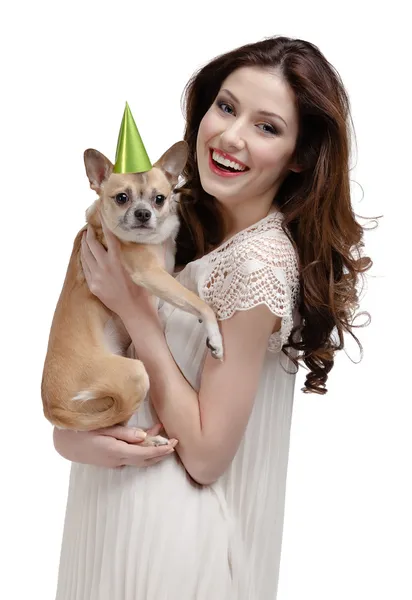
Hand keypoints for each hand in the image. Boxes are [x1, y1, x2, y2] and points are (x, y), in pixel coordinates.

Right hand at [53, 423, 177, 467]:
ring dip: (153, 450)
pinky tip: (146, 435)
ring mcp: (114, 461)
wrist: (64, 443)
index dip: (160, 450)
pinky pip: (132, 455)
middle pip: (145, 459)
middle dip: (161, 452)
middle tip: (176, 442)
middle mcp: (117, 459)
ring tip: (165, 437)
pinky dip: (142, 448)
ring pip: (139, 458)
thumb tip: (143, 436)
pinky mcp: (112, 458)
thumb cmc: (81, 431)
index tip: (172, 445)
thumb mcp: (101, 428)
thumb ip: (123, 433)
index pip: (144, 453)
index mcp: (115, 451)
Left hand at [80, 215, 150, 318]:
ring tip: (85, 237)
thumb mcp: (148, 268)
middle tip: (90, 226)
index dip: (104, 223)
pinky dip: (84, 258)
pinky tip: (85, 255)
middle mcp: (104, 265)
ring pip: (85, 255)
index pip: (108, 235)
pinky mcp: (92, 285)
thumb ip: (152, 252)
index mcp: (117, 258)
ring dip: (84, 244)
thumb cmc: (144, 290)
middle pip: (91, 243)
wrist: (135, 311)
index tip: (101, 214)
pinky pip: (85, 267)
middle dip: (89, 232)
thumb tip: (164, 239)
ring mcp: (96, 275)